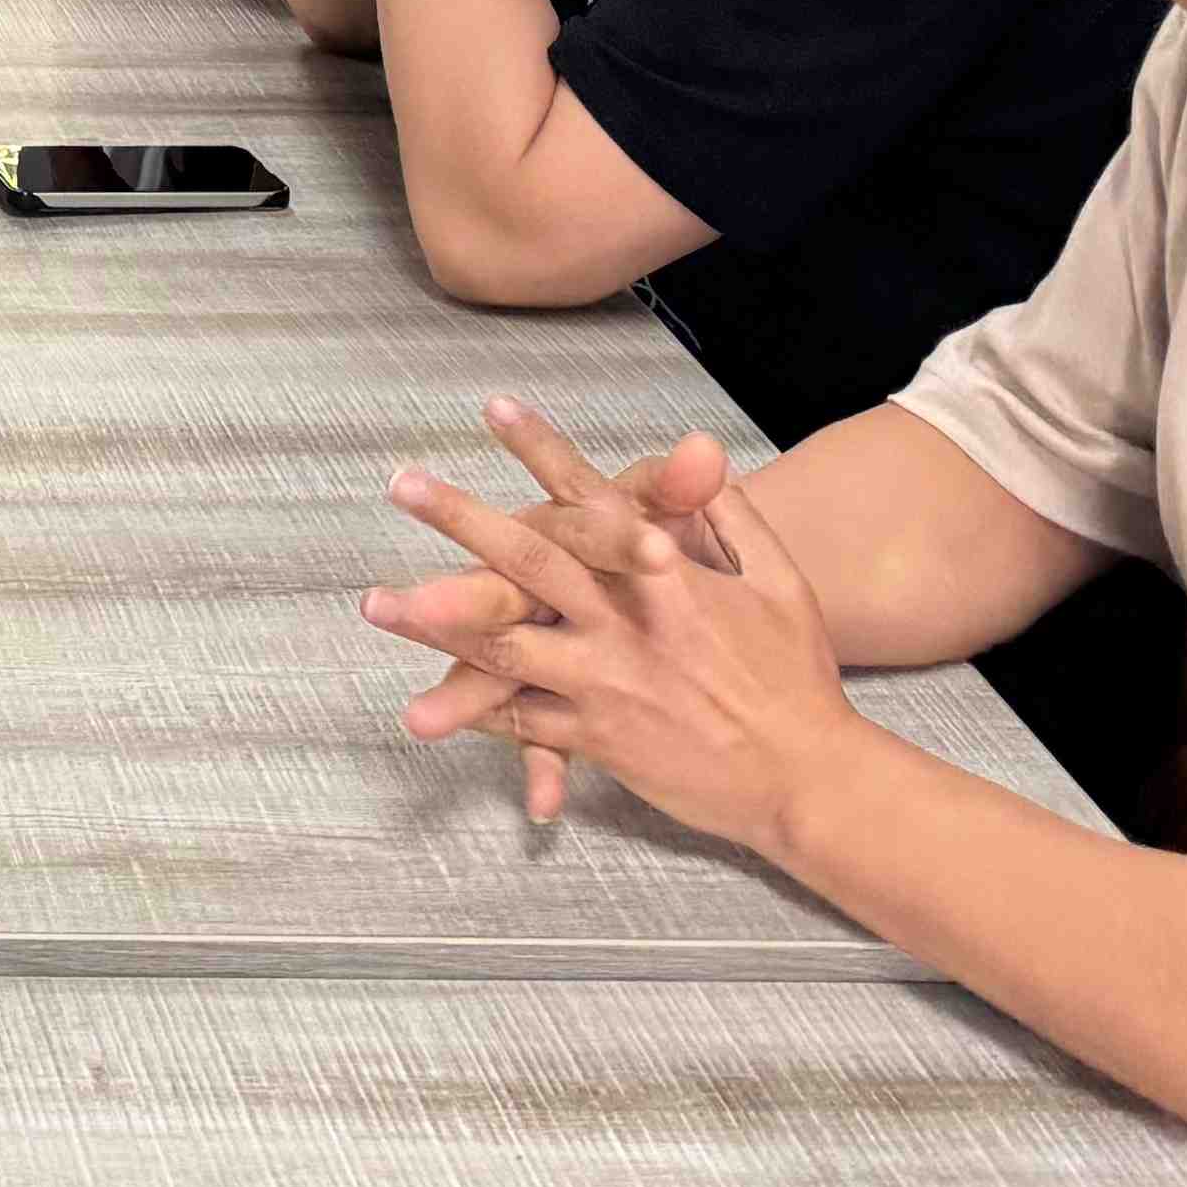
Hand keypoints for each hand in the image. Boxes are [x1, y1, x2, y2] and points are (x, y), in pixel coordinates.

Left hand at [357, 419, 856, 858]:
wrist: (809, 779)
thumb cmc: (798, 676)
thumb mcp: (779, 583)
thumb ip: (729, 513)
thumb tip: (700, 448)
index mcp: (667, 576)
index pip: (593, 498)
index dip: (543, 450)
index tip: (493, 407)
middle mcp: (626, 624)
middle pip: (529, 562)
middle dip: (461, 521)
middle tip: (403, 485)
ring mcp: (606, 685)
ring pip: (504, 648)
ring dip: (435, 625)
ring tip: (377, 603)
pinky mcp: (599, 741)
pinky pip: (523, 725)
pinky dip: (476, 714)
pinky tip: (425, 704)